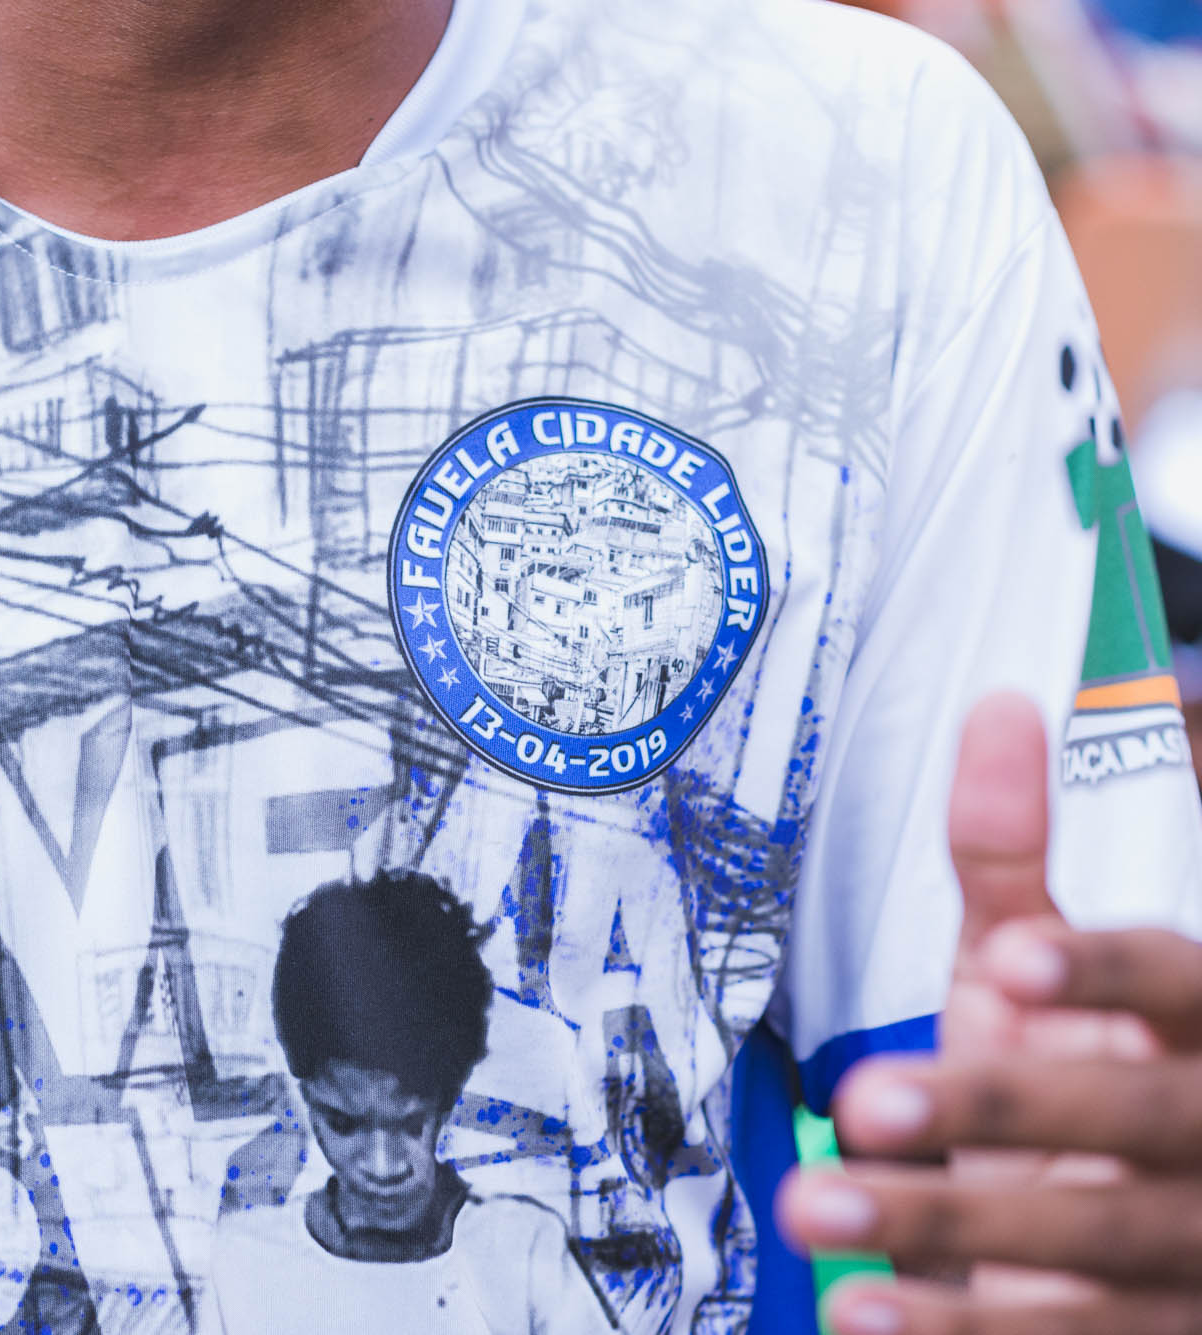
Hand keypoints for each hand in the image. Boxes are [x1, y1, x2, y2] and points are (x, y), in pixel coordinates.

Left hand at [779, 691, 1201, 1332]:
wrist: (1118, 1240)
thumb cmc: (1069, 1075)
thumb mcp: (1038, 968)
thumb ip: (1015, 857)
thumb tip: (1002, 706)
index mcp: (1193, 1034)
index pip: (1181, 986)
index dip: (1104, 974)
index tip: (1008, 957)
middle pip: (1130, 1124)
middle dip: (1000, 1108)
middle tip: (865, 1098)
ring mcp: (1182, 1256)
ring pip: (1081, 1248)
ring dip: (942, 1223)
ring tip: (814, 1200)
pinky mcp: (1141, 1334)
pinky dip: (953, 1334)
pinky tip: (862, 1313)